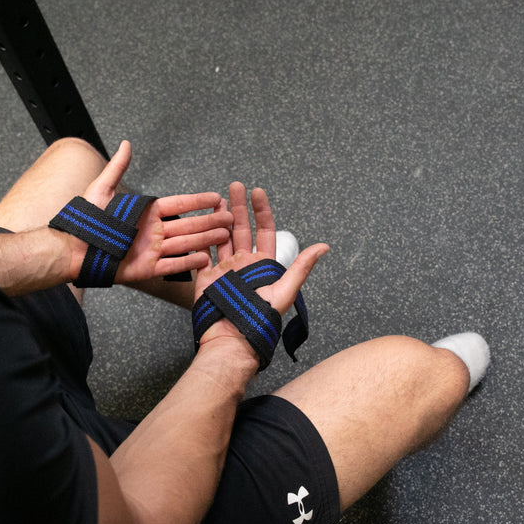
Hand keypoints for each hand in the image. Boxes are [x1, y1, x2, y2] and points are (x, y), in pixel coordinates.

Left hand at [78, 141, 232, 283]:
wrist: (74, 249)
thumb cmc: (88, 220)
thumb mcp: (102, 189)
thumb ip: (117, 167)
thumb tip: (126, 144)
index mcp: (146, 212)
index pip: (178, 204)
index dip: (198, 201)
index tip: (216, 197)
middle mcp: (153, 231)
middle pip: (188, 225)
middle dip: (210, 221)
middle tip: (230, 218)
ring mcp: (152, 250)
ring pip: (186, 244)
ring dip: (206, 240)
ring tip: (225, 235)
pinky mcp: (147, 269)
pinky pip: (172, 265)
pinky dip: (188, 263)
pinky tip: (205, 258)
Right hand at [194, 181, 328, 350]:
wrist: (232, 338)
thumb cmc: (259, 318)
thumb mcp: (285, 290)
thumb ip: (301, 267)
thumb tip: (324, 246)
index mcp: (262, 265)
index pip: (264, 231)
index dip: (262, 211)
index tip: (257, 192)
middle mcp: (242, 264)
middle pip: (240, 228)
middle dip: (238, 206)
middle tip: (235, 185)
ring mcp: (223, 270)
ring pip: (221, 237)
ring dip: (219, 218)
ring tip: (217, 200)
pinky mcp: (206, 278)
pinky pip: (202, 254)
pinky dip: (201, 238)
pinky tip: (199, 223)